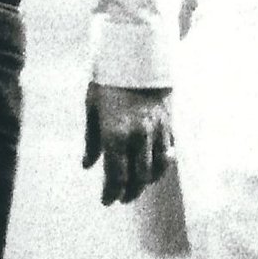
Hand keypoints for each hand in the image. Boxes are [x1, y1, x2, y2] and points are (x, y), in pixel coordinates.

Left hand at [82, 82, 172, 205]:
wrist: (137, 57)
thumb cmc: (108, 81)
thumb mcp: (92, 108)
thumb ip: (91, 141)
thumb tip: (87, 165)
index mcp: (114, 133)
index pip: (115, 174)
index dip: (111, 192)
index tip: (106, 201)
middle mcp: (138, 136)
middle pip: (137, 176)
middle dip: (129, 192)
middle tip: (122, 200)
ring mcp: (157, 131)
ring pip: (157, 168)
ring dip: (147, 182)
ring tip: (137, 188)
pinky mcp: (169, 124)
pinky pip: (168, 153)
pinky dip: (161, 166)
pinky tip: (153, 170)